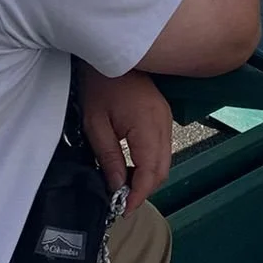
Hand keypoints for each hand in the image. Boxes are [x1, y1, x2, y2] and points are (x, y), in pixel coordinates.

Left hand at [80, 68, 172, 208]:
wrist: (111, 52)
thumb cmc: (100, 85)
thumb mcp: (95, 125)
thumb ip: (108, 158)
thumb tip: (115, 187)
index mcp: (148, 126)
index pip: (150, 172)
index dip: (138, 195)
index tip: (122, 209)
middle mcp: (164, 123)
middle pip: (162, 169)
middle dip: (144, 189)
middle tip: (122, 202)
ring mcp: (166, 118)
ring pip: (164, 160)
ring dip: (147, 176)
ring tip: (124, 186)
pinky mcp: (163, 115)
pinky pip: (162, 147)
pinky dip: (150, 162)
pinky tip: (131, 165)